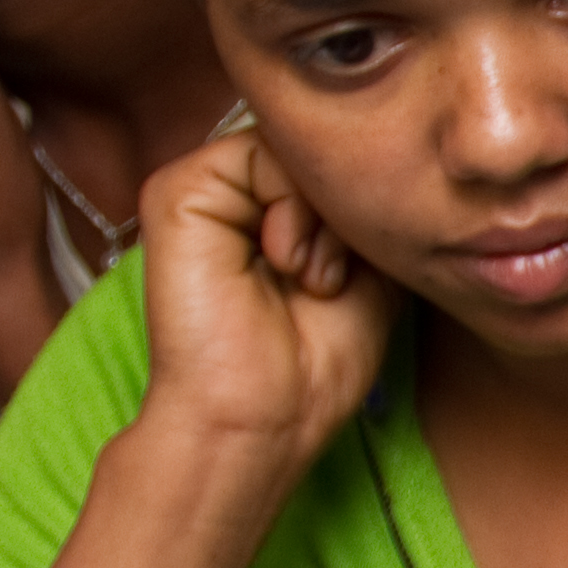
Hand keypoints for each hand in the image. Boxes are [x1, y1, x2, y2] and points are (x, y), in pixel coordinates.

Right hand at [134, 116, 392, 469]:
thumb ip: (367, 211)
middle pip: (318, 150)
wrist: (261, 420)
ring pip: (295, 147)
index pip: (333, 161)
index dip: (367, 206)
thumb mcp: (371, 274)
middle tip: (331, 280)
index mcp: (268, 216)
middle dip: (348, 211)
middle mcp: (233, 199)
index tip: (360, 275)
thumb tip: (391, 161)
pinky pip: (260, 148)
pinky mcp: (177, 191)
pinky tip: (281, 262)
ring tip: (309, 279)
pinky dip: (292, 205)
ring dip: (324, 216)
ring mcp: (202, 192)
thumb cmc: (313, 368)